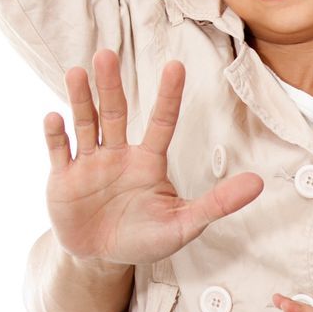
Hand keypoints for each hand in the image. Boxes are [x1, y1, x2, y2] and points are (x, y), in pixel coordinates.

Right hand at [45, 50, 261, 263]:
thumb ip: (218, 203)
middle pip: (115, 113)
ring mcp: (89, 164)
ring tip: (76, 72)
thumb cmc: (145, 237)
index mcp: (148, 162)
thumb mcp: (185, 224)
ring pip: (86, 124)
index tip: (175, 66)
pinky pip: (59, 152)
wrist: (102, 257)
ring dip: (80, 99)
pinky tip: (54, 118)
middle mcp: (118, 155)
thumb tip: (258, 183)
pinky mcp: (63, 179)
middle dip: (111, 85)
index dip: (168, 96)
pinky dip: (56, 136)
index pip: (161, 122)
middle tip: (107, 54)